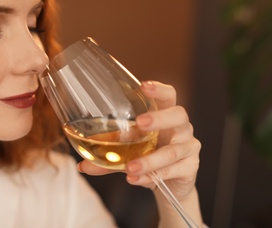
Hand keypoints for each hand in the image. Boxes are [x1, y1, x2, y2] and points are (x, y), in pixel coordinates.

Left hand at [77, 81, 200, 200]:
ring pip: (173, 150)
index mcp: (166, 116)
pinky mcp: (190, 167)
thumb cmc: (150, 157)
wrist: (171, 185)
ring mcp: (189, 147)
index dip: (159, 89)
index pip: (169, 95)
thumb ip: (109, 156)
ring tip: (130, 167)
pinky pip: (173, 170)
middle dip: (160, 118)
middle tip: (140, 123)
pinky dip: (153, 176)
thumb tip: (82, 165)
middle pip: (178, 115)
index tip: (142, 86)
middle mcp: (181, 128)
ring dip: (150, 160)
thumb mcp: (129, 153)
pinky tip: (136, 179)